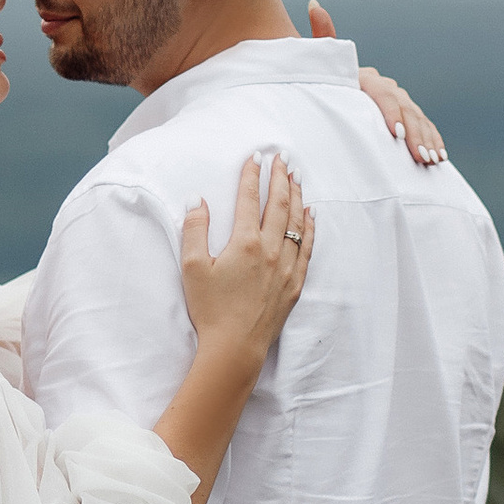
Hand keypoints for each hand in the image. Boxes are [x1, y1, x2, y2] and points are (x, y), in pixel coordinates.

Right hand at [179, 155, 316, 372]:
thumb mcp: (192, 268)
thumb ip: (194, 230)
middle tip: (282, 158)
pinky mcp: (295, 283)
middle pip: (278, 204)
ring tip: (297, 176)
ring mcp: (287, 266)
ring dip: (297, 195)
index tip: (255, 156)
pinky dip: (311, 226)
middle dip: (280, 178)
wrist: (235, 347)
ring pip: (297, 222)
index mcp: (245, 242)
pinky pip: (308, 247)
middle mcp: (271, 250)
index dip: (252, 175)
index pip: (250, 199)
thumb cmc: (210, 309)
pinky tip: (312, 213)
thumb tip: (197, 199)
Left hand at [308, 0, 446, 165]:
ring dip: (427, 139)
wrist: (329, 95)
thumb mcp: (317, 67)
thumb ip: (321, 39)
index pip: (383, 94)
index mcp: (365, 78)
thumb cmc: (319, 83)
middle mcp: (386, 87)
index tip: (397, 134)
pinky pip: (424, 126)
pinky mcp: (406, 115)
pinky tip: (440, 158)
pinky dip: (433, 140)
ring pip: (418, 119)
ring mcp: (399, 100)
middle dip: (415, 133)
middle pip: (406, 109)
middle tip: (420, 155)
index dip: (392, 113)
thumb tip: (314, 2)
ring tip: (432, 160)